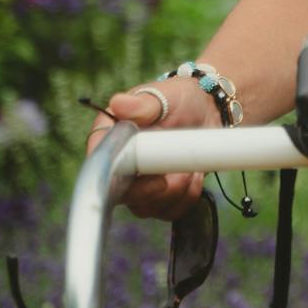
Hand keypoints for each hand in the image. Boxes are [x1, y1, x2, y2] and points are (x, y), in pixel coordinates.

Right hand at [85, 81, 216, 220]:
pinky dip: (186, 198)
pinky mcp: (158, 196)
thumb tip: (118, 103)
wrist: (208, 112)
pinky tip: (195, 176)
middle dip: (153, 189)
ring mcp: (137, 184)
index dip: (116, 175)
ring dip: (175, 192)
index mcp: (111, 136)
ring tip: (191, 168)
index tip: (146, 174)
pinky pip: (168, 211)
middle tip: (180, 173)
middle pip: (122, 194)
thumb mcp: (164, 95)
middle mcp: (119, 165)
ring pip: (146, 207)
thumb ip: (143, 104)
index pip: (99, 163)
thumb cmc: (179, 99)